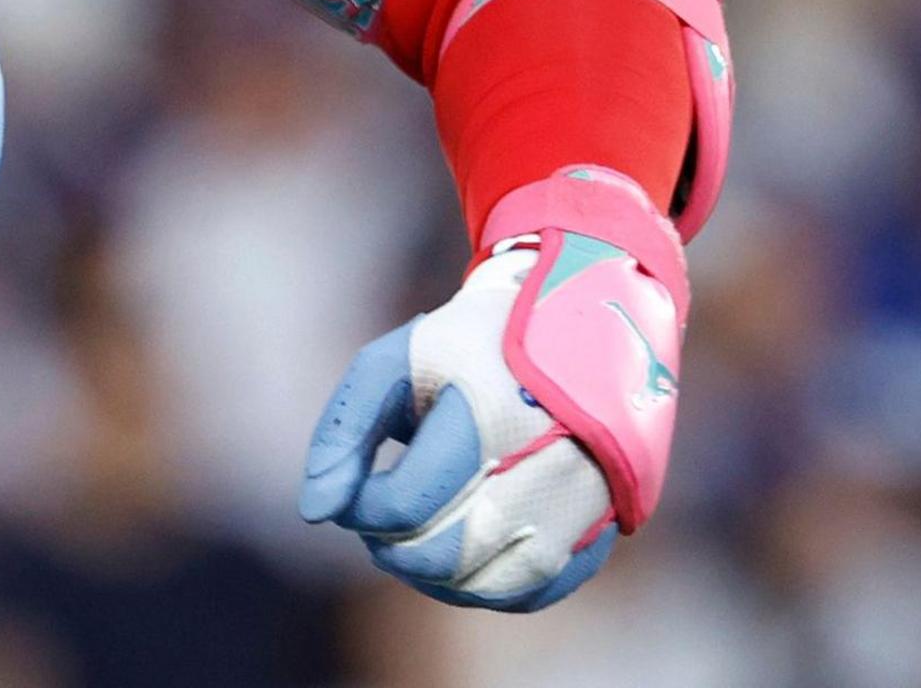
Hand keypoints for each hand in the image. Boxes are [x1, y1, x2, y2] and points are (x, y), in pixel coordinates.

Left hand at [300, 167, 686, 611]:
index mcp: (491, 416)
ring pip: (491, 586)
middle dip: (391, 547)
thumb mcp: (392, 364)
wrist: (570, 329)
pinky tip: (457, 554)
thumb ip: (343, 433)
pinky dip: (484, 586)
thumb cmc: (465, 349)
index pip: (406, 505)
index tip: (353, 487)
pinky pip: (533, 590)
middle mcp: (549, 467)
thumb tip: (317, 512)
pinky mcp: (602, 528)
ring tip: (410, 538)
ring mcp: (585, 505)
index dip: (361, 508)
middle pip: (447, 554)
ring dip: (433, 577)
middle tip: (376, 517)